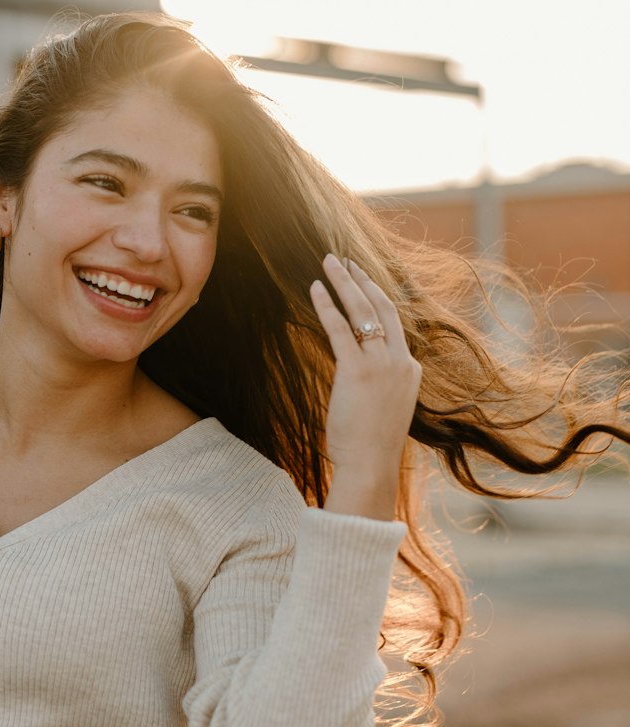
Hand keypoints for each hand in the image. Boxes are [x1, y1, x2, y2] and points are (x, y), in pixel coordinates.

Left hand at [310, 253, 421, 519]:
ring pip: (362, 311)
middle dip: (363, 280)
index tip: (363, 282)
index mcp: (410, 370)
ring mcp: (382, 364)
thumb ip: (380, 386)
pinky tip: (315, 289)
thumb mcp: (385, 408)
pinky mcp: (357, 370)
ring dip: (344, 282)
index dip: (377, 299)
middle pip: (382, 308)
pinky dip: (327, 305)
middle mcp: (400, 361)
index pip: (393, 326)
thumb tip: (362, 380)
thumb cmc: (372, 445)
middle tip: (346, 261)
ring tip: (329, 262)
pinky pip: (340, 328)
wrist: (372, 465)